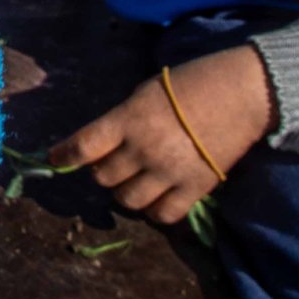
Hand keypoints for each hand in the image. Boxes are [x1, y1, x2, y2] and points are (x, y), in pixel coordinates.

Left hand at [52, 45, 272, 223]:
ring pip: (128, 200)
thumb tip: (103, 144)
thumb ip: (124, 120)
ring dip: (125, 192)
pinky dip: (154, 209)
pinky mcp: (196, 188)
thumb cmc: (192, 83)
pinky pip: (163, 215)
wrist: (242, 92)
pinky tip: (157, 197)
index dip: (64, 155)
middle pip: (103, 177)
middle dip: (102, 171)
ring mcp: (170, 172)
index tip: (56, 158)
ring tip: (135, 180)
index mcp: (129, 119)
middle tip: (113, 162)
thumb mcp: (146, 92)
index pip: (83, 145)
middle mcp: (144, 149)